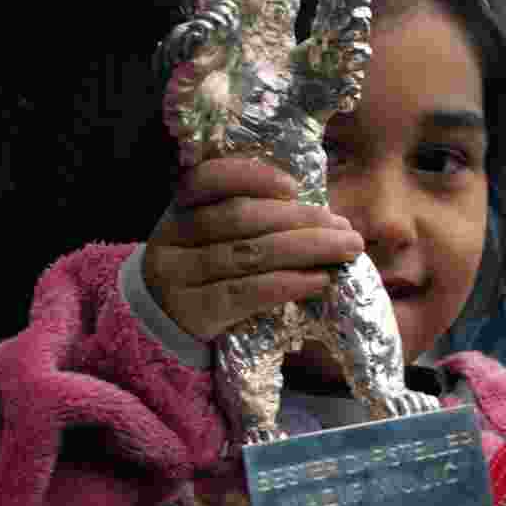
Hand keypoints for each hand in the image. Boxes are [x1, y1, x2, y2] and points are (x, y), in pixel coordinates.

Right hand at [143, 158, 362, 340]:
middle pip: (241, 218)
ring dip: (306, 250)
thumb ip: (250, 219)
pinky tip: (320, 280)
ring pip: (250, 254)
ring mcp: (178, 276)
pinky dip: (289, 284)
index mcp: (179, 207)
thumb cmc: (203, 272)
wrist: (160, 328)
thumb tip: (322, 217)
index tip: (295, 187)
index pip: (209, 179)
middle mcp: (172, 237)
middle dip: (300, 219)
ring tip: (345, 250)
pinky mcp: (194, 313)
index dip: (254, 177)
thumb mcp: (211, 237)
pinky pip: (247, 293)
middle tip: (344, 226)